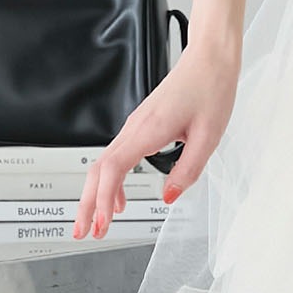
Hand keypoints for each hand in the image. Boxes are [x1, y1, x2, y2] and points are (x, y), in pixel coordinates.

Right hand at [72, 36, 241, 238]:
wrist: (209, 60)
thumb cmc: (210, 90)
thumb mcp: (209, 137)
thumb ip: (187, 170)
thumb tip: (169, 197)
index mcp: (148, 130)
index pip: (113, 169)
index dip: (103, 199)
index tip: (102, 224)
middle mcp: (135, 128)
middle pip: (97, 170)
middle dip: (86, 204)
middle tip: (82, 233)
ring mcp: (134, 127)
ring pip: (103, 164)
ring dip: (95, 195)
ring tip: (96, 223)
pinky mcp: (140, 127)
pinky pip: (116, 157)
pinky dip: (110, 182)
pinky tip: (118, 200)